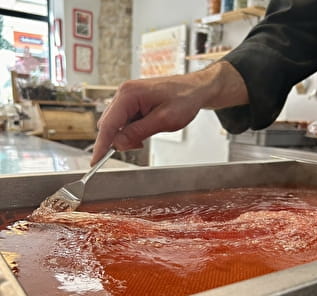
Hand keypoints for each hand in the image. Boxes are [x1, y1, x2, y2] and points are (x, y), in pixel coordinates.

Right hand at [91, 61, 247, 164]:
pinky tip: (147, 130)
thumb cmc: (184, 98)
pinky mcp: (133, 102)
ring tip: (149, 132)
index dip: (101, 145)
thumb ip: (139, 132)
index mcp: (129, 94)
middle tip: (139, 145)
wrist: (195, 89)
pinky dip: (133, 130)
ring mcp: (128, 97)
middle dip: (119, 140)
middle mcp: (124, 94)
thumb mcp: (164, 120)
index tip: (95, 161)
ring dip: (128, 135)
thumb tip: (118, 144)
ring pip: (117, 124)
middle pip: (109, 125)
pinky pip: (126, 121)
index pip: (108, 124)